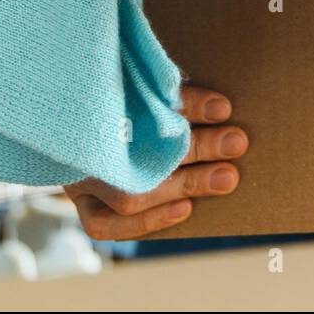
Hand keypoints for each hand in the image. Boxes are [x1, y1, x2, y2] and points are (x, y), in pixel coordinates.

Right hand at [63, 86, 247, 240]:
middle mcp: (81, 141)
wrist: (76, 117)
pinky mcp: (82, 204)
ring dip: (183, 186)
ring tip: (226, 177)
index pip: (140, 103)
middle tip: (237, 142)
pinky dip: (150, 220)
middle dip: (195, 148)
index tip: (223, 108)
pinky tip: (186, 208)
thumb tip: (221, 109)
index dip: (186, 106)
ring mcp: (77, 176)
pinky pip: (105, 224)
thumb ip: (175, 98)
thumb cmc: (120, 98)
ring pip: (126, 196)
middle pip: (142, 150)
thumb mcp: (144, 88)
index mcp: (93, 102)